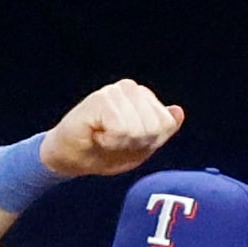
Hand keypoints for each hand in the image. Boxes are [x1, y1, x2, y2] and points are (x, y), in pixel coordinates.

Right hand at [43, 80, 184, 177]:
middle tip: (114, 141)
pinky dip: (110, 141)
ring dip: (120, 142)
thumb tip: (178, 111)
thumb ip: (161, 130)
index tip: (128, 142)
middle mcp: (131, 88)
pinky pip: (121, 128)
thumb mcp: (141, 147)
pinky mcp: (101, 98)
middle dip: (136, 143)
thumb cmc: (102, 152)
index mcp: (143, 98)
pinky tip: (97, 134)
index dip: (150, 142)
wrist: (69, 158)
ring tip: (105, 137)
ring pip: (139, 128)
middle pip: (155, 127)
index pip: (167, 124)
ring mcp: (115, 91)